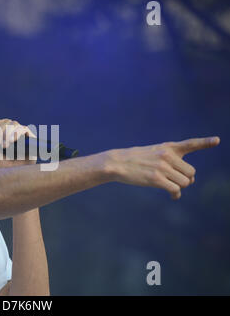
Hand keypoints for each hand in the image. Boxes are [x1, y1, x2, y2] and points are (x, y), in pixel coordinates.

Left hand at [0, 119, 36, 168]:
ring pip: (15, 124)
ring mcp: (23, 136)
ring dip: (8, 132)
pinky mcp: (31, 139)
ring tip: (5, 145)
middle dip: (1, 130)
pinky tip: (13, 141)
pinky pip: (24, 129)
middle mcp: (14, 134)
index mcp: (4, 135)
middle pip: (8, 121)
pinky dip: (17, 132)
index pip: (1, 122)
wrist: (13, 175)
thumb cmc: (0, 165)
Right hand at [105, 136, 219, 198]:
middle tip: (175, 180)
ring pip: (185, 182)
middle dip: (186, 178)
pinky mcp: (156, 179)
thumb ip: (172, 162)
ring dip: (180, 187)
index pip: (190, 144)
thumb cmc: (136, 159)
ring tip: (171, 187)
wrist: (117, 162)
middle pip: (191, 172)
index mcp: (168, 147)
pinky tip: (172, 196)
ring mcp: (162, 167)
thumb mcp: (153, 152)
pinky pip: (175, 190)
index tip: (217, 140)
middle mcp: (167, 156)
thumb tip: (187, 184)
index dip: (205, 142)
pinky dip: (175, 194)